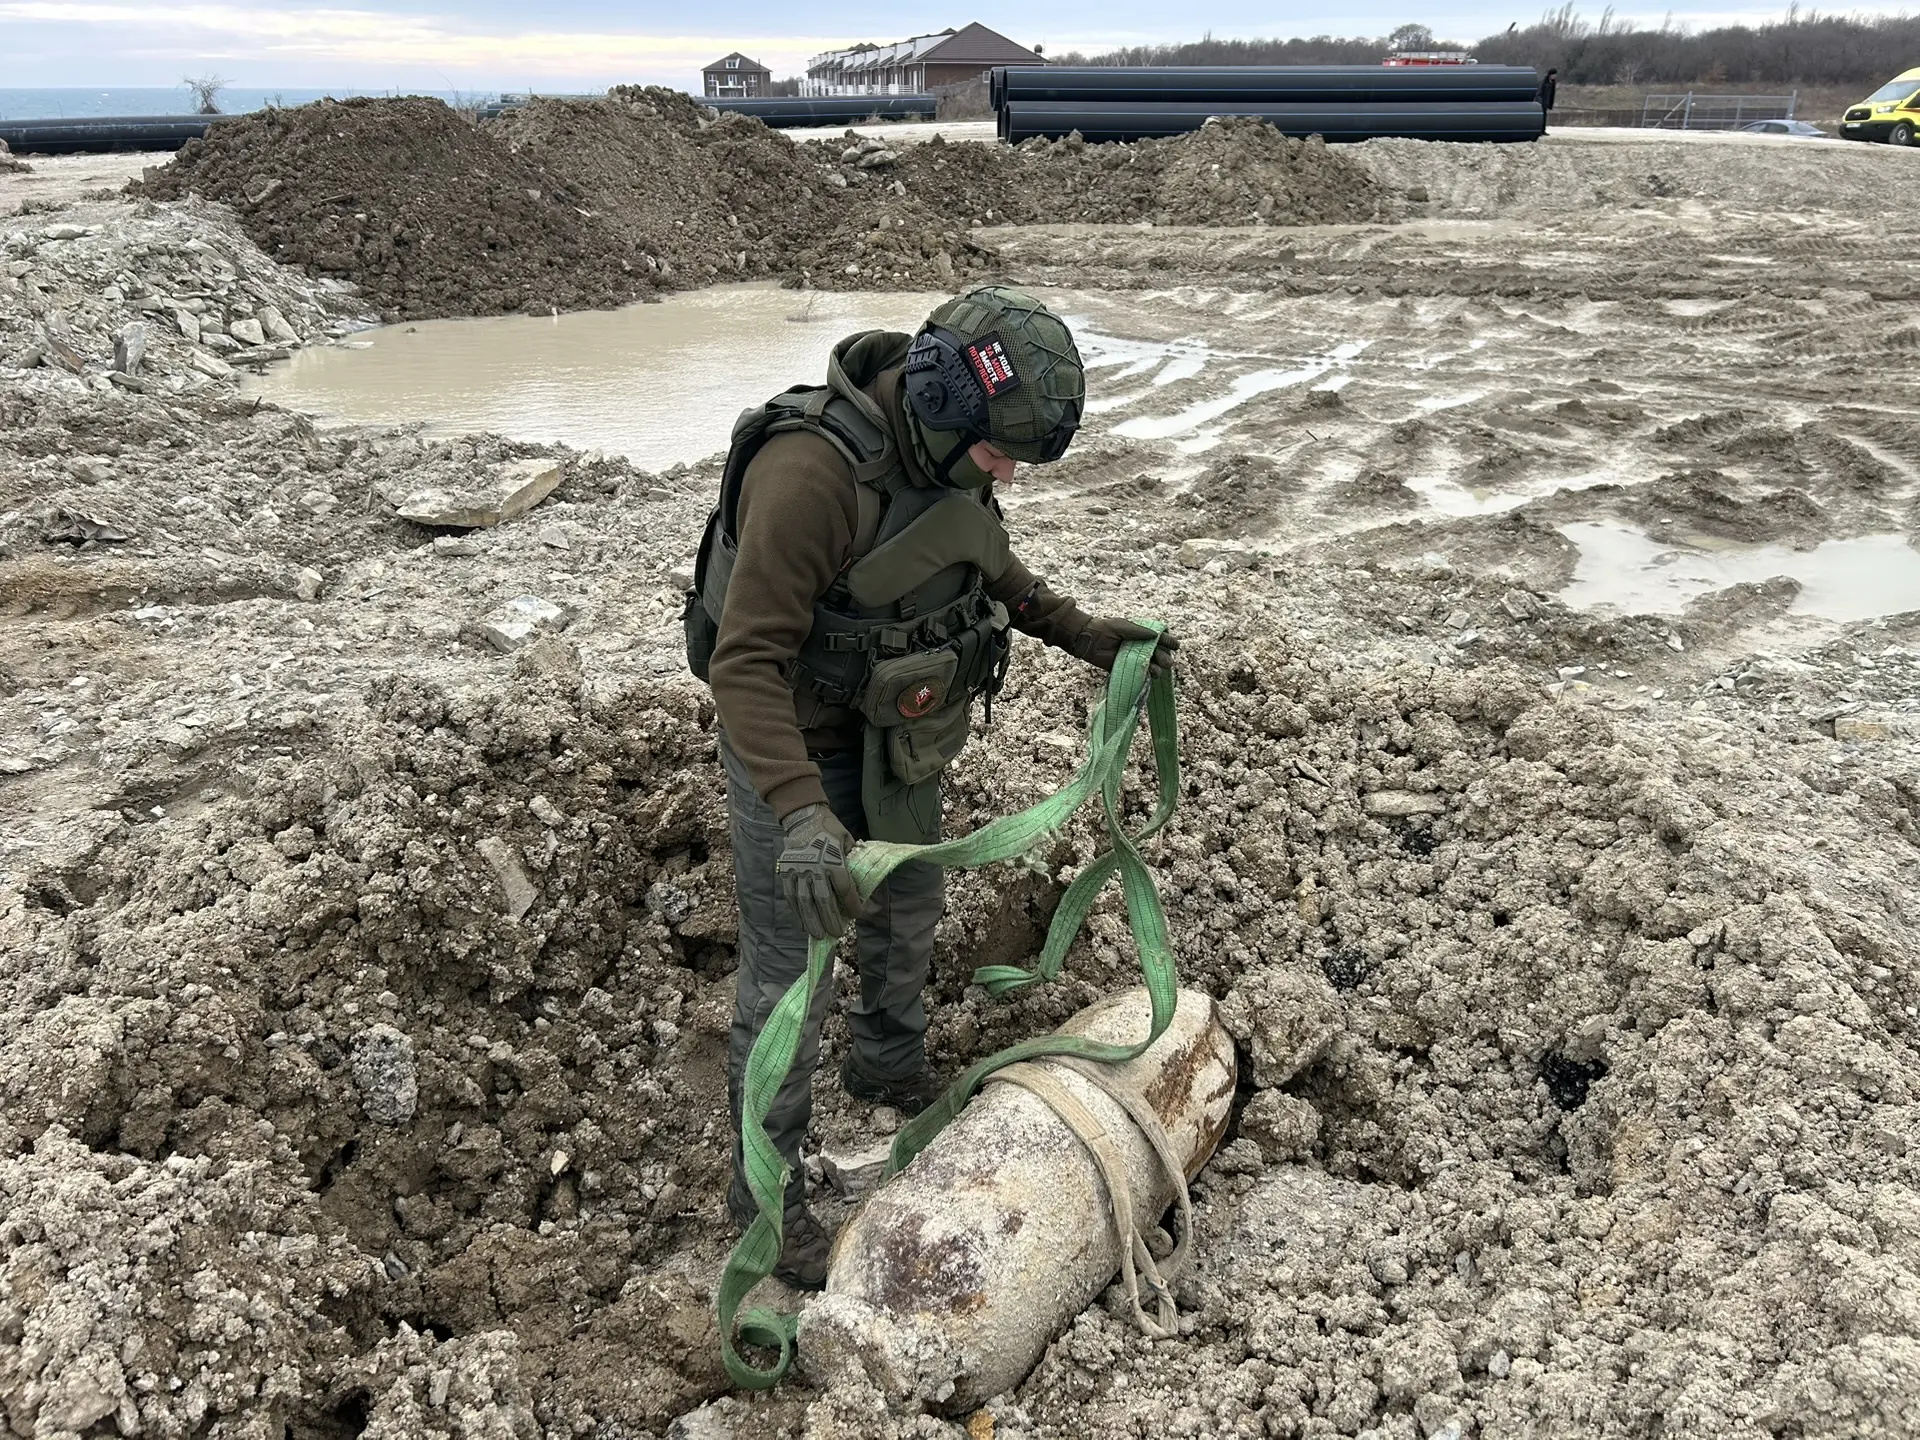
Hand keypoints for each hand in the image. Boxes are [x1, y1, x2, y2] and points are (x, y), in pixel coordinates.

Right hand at [775, 804, 863, 939]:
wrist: (803, 816)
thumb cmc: (830, 829)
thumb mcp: (847, 840)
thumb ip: (853, 860)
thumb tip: (862, 882)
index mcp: (833, 859)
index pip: (845, 888)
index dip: (852, 904)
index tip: (857, 915)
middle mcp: (815, 867)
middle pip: (824, 900)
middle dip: (831, 920)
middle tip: (837, 934)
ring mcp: (798, 870)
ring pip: (805, 902)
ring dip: (812, 921)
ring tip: (819, 935)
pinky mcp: (786, 872)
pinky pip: (791, 896)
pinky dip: (797, 912)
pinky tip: (803, 923)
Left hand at [1073, 619, 1178, 677]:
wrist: (1090, 639)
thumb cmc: (1106, 629)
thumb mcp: (1124, 626)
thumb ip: (1139, 631)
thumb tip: (1156, 636)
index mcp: (1142, 635)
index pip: (1159, 639)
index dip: (1168, 642)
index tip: (1176, 646)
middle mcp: (1141, 647)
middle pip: (1158, 653)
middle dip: (1164, 657)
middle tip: (1167, 661)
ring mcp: (1134, 658)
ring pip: (1151, 665)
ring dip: (1157, 668)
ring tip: (1157, 670)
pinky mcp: (1127, 668)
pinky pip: (1139, 673)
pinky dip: (1146, 675)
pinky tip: (1150, 676)